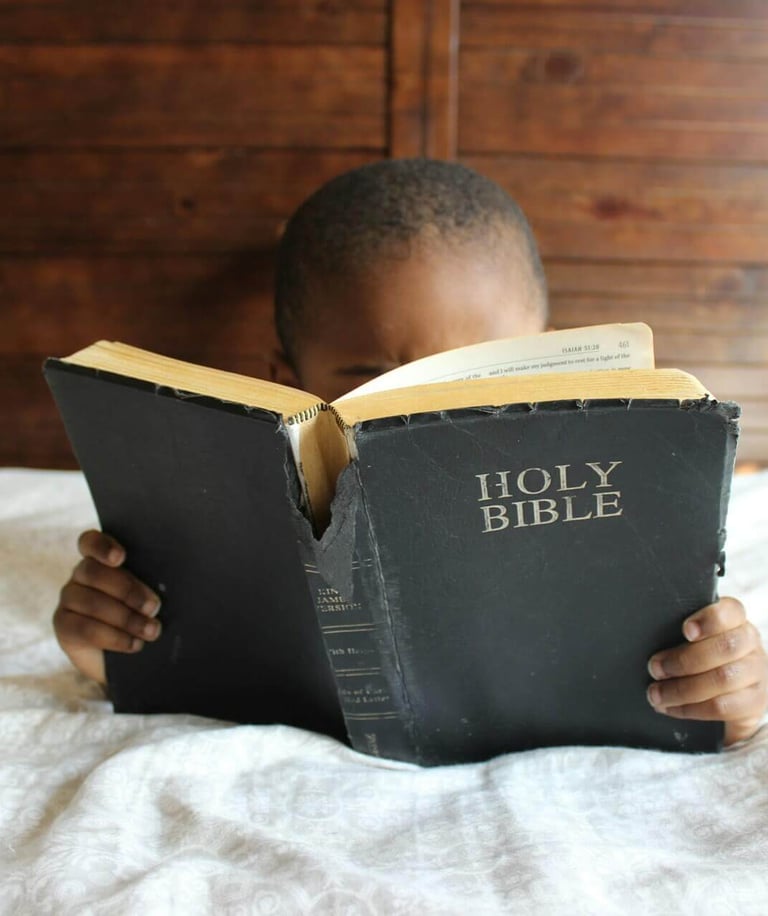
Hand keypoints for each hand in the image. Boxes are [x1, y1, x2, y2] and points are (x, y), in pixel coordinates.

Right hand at [54, 530, 161, 683]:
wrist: (127, 656)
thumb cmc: (145, 615)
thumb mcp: (149, 596)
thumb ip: (151, 582)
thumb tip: (165, 583)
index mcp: (101, 558)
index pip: (90, 542)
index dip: (102, 547)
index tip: (121, 558)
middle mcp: (81, 575)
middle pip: (93, 572)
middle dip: (127, 590)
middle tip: (153, 607)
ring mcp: (69, 599)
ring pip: (92, 602)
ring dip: (126, 618)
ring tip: (150, 630)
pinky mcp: (64, 625)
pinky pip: (85, 629)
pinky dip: (114, 637)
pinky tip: (134, 644)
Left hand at [647, 597, 767, 745]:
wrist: (730, 693)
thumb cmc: (700, 657)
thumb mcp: (692, 640)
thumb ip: (679, 634)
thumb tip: (644, 636)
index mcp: (735, 621)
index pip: (730, 611)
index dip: (709, 619)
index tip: (685, 630)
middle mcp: (750, 644)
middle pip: (726, 647)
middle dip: (684, 660)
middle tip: (655, 668)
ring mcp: (756, 674)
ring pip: (724, 679)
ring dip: (682, 689)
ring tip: (656, 693)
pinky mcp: (755, 702)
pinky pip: (724, 708)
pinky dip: (692, 709)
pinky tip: (672, 708)